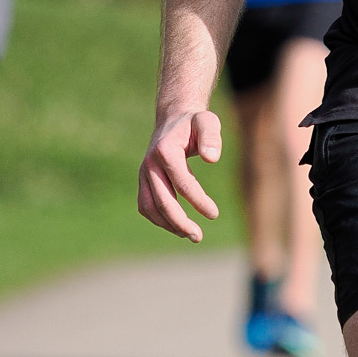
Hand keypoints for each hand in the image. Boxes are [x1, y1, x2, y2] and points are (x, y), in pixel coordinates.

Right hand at [138, 109, 223, 241]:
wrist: (173, 120)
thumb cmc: (194, 123)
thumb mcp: (207, 122)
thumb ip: (211, 137)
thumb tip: (212, 159)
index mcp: (165, 150)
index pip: (182, 182)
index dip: (198, 201)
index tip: (214, 214)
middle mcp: (149, 164)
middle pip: (163, 201)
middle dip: (181, 222)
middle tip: (199, 236)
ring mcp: (143, 174)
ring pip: (150, 208)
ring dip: (169, 225)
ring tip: (191, 235)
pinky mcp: (142, 181)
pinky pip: (146, 206)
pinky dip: (159, 220)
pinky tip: (178, 227)